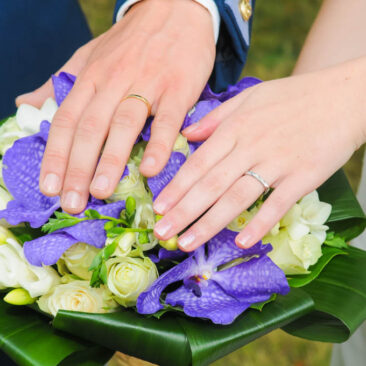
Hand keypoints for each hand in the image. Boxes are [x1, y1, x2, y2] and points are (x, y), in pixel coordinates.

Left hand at [17, 0, 214, 213]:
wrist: (175, 8)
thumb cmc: (132, 41)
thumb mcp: (90, 55)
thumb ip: (60, 82)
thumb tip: (26, 103)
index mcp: (91, 77)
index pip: (66, 119)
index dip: (55, 155)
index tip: (49, 187)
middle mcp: (114, 81)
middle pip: (90, 128)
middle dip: (78, 168)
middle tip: (73, 203)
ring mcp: (147, 84)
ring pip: (123, 125)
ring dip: (111, 161)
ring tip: (101, 192)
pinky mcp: (178, 89)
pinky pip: (166, 120)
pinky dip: (158, 145)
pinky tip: (150, 170)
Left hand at [152, 57, 365, 250]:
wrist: (344, 97)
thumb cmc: (293, 97)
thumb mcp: (249, 97)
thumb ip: (216, 118)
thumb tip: (187, 134)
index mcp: (235, 128)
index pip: (198, 163)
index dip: (176, 187)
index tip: (158, 208)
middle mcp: (251, 146)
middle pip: (211, 184)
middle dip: (183, 211)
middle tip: (162, 233)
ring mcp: (277, 163)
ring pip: (237, 197)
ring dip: (210, 223)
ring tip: (188, 243)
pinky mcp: (303, 177)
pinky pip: (277, 204)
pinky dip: (259, 223)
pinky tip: (241, 243)